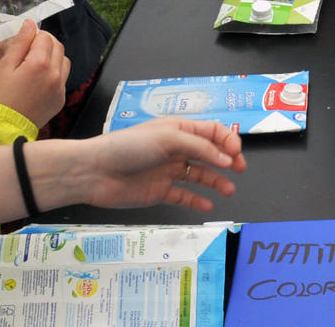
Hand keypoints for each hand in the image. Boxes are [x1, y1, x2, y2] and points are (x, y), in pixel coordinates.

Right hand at [0, 20, 69, 126]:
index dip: (34, 36)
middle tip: (29, 51)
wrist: (5, 126)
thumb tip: (30, 24)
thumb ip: (20, 43)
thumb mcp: (5, 66)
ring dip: (53, 57)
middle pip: (58, 46)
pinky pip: (63, 78)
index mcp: (40, 64)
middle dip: (45, 43)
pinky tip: (39, 79)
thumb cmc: (1, 96)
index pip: (45, 37)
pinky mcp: (61, 98)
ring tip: (35, 65)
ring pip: (64, 60)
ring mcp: (60, 88)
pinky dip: (55, 73)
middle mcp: (55, 75)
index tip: (24, 43)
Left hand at [78, 117, 247, 211]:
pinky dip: (197, 201)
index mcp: (177, 128)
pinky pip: (184, 196)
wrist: (95, 172)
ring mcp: (168, 170)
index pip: (211, 130)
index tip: (236, 153)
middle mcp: (175, 148)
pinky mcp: (160, 191)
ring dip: (216, 181)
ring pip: (200, 175)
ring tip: (228, 190)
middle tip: (240, 169)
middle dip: (227, 160)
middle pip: (209, 152)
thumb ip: (199, 147)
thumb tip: (225, 158)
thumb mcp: (167, 138)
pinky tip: (208, 205)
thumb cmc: (127, 148)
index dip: (227, 140)